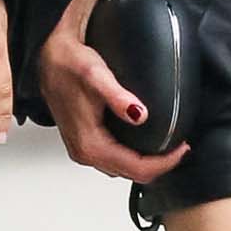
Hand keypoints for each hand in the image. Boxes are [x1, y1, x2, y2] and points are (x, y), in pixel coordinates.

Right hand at [36, 21, 189, 186]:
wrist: (47, 56)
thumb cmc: (68, 64)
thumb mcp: (96, 75)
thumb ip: (118, 97)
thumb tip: (139, 115)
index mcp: (89, 143)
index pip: (136, 168)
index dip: (164, 163)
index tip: (183, 148)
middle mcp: (84, 152)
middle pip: (131, 174)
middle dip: (159, 166)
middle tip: (181, 148)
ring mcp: (82, 149)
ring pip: (122, 169)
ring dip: (147, 163)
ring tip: (168, 147)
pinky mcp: (83, 142)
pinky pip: (113, 160)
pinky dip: (133, 157)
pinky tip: (145, 143)